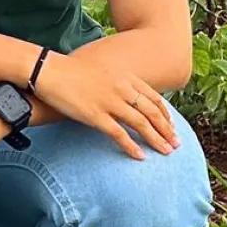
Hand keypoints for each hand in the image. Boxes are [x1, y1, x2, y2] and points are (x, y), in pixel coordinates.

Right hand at [29, 54, 179, 160]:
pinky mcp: (95, 115)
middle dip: (166, 129)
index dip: (164, 113)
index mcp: (123, 76)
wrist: (50, 70)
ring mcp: (109, 101)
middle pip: (151, 111)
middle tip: (176, 143)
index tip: (171, 125)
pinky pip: (119, 134)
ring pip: (140, 123)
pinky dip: (132, 146)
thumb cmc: (70, 70)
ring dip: (156, 139)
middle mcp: (121, 88)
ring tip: (166, 151)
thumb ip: (115, 82)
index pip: (152, 97)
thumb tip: (123, 95)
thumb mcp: (100, 70)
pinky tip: (140, 156)